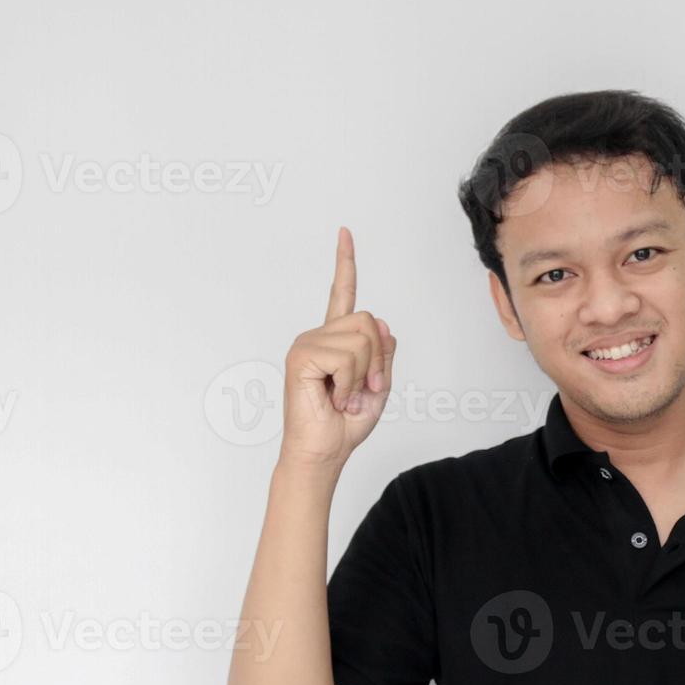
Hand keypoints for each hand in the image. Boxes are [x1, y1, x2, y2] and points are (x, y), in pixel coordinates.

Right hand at [279, 227, 396, 469]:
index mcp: (335, 340)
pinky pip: (346, 356)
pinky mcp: (301, 356)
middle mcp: (318, 336)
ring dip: (364, 373)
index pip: (342, 295)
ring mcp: (307, 343)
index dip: (345, 263)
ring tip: (346, 394)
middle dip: (377, 359)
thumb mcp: (379, 384)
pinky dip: (350, 380)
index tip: (345, 233)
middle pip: (369, 321)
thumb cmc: (345, 423)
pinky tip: (334, 395)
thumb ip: (384, 352)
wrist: (325, 452)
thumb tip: (380, 324)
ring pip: (361, 338)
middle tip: (363, 388)